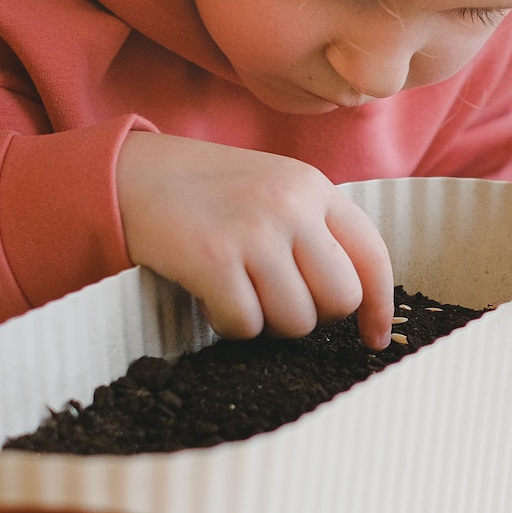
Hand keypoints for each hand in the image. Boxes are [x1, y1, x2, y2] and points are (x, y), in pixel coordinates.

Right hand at [116, 131, 394, 348]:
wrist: (131, 173)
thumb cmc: (206, 192)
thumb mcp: (273, 189)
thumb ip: (314, 230)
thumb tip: (352, 301)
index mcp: (314, 187)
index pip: (372, 256)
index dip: (380, 306)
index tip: (374, 339)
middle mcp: (292, 205)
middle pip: (340, 300)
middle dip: (312, 316)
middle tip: (275, 302)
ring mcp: (254, 230)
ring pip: (296, 321)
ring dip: (266, 324)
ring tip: (239, 294)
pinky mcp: (213, 258)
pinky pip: (245, 326)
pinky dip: (228, 324)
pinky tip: (210, 297)